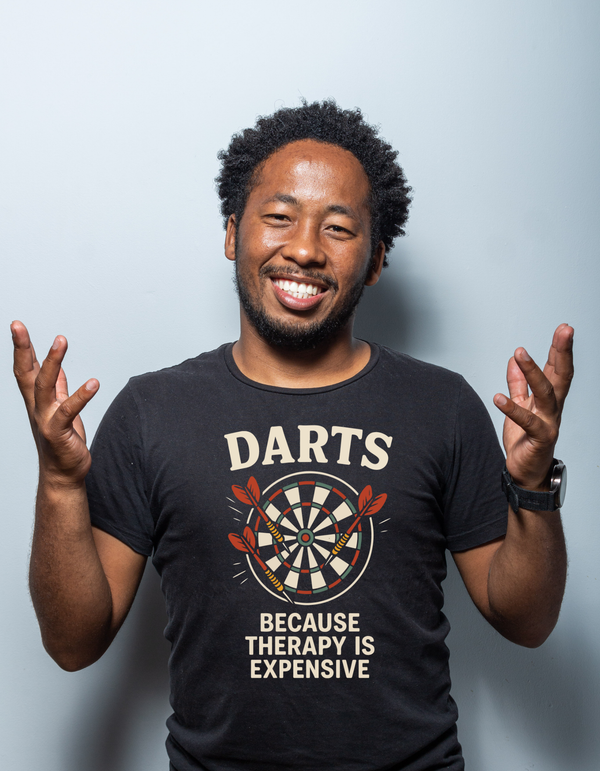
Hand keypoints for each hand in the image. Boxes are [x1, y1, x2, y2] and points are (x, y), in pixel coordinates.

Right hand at [11, 320, 98, 485]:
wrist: (63, 474)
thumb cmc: (62, 440)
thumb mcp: (59, 408)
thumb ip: (57, 388)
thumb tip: (57, 368)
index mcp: (37, 400)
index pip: (26, 368)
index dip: (22, 347)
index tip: (17, 326)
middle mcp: (37, 407)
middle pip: (26, 373)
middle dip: (22, 348)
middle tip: (18, 326)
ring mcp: (45, 419)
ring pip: (44, 386)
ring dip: (51, 362)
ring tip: (60, 340)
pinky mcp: (59, 432)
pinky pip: (69, 411)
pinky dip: (81, 396)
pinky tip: (93, 383)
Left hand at [493, 323, 573, 489]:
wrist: (526, 472)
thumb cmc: (525, 440)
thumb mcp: (520, 406)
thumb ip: (518, 384)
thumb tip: (514, 360)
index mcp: (550, 399)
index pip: (557, 369)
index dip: (559, 349)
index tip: (564, 328)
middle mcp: (554, 408)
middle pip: (561, 375)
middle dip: (562, 352)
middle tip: (565, 330)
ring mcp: (549, 423)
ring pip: (546, 393)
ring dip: (533, 372)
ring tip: (520, 353)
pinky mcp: (540, 438)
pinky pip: (527, 421)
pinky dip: (512, 409)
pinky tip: (498, 397)